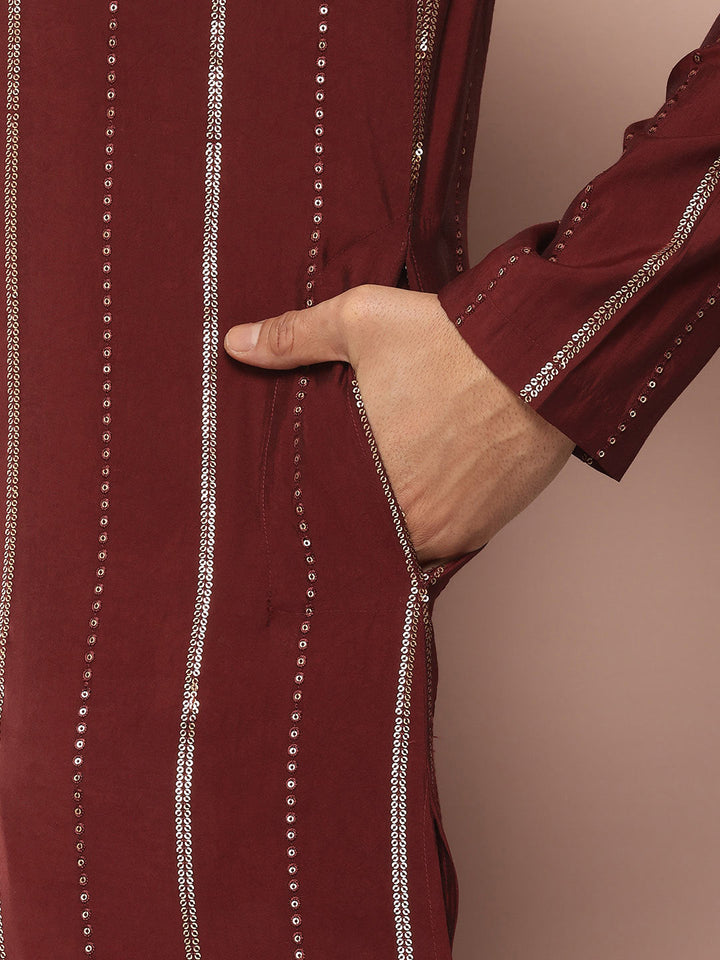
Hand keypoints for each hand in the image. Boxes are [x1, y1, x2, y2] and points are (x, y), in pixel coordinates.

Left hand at [223, 284, 573, 568]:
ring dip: (390, 524)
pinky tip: (424, 496)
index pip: (318, 509)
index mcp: (360, 478)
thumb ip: (294, 337)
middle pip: (360, 530)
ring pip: (400, 541)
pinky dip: (430, 525)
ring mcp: (445, 532)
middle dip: (349, 514)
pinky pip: (441, 543)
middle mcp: (402, 520)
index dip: (309, 501)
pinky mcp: (481, 531)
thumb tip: (234, 344)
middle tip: (343, 492)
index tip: (301, 494)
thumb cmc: (450, 338)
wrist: (544, 356)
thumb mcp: (361, 321)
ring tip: (384, 493)